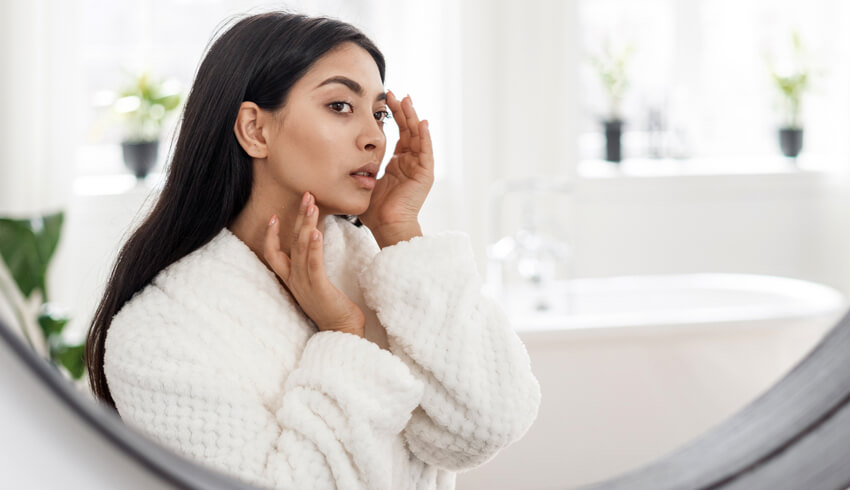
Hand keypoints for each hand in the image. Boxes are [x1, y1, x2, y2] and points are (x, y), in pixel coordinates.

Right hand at [263, 192, 365, 336]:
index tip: (273, 216)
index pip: (273, 254)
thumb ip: (312, 268)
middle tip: (306, 195)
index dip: (270, 235)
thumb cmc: (333, 308)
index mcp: (292, 279)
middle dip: (298, 217)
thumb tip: (315, 250)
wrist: (341, 332)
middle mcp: (294, 280)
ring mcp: (305, 284)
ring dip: (306, 224)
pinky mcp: (319, 288)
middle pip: (290, 243)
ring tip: (312, 205)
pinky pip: (313, 264)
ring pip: (301, 248)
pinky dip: (313, 247)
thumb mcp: (318, 285)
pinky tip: (316, 232)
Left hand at [360, 91, 433, 247]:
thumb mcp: (364, 182)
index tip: (385, 100)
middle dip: (402, 111)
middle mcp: (410, 163)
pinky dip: (425, 136)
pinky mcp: (425, 175)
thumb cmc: (374, 210)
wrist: (386, 227)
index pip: (398, 135)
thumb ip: (359, 168)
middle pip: (408, 131)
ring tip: (407, 100)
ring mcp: (419, 168)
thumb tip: (337, 158)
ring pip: (418, 137)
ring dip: (412, 118)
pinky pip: (426, 151)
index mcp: (398, 164)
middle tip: (394, 93)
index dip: (393, 117)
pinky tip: (421, 121)